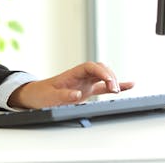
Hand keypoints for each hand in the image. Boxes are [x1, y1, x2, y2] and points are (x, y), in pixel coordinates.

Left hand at [7, 62, 134, 108]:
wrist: (35, 96)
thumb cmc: (41, 94)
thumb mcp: (50, 97)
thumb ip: (63, 95)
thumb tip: (78, 94)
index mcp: (72, 73)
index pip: (91, 67)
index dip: (101, 72)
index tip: (109, 82)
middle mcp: (80, 76)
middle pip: (100, 69)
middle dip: (110, 76)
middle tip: (114, 90)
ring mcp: (85, 82)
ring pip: (104, 76)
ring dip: (113, 81)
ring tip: (119, 90)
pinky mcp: (88, 90)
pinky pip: (104, 86)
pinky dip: (116, 86)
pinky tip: (129, 85)